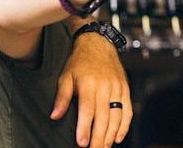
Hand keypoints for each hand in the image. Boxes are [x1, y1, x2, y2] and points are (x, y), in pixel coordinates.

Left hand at [51, 29, 130, 147]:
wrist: (98, 44)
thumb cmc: (79, 62)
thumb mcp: (65, 77)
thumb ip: (62, 98)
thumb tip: (55, 116)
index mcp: (89, 84)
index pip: (87, 111)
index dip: (85, 129)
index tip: (81, 143)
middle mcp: (105, 87)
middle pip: (104, 118)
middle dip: (99, 137)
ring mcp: (117, 88)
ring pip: (116, 117)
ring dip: (111, 135)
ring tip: (103, 147)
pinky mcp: (125, 89)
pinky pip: (127, 111)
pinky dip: (124, 126)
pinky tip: (117, 137)